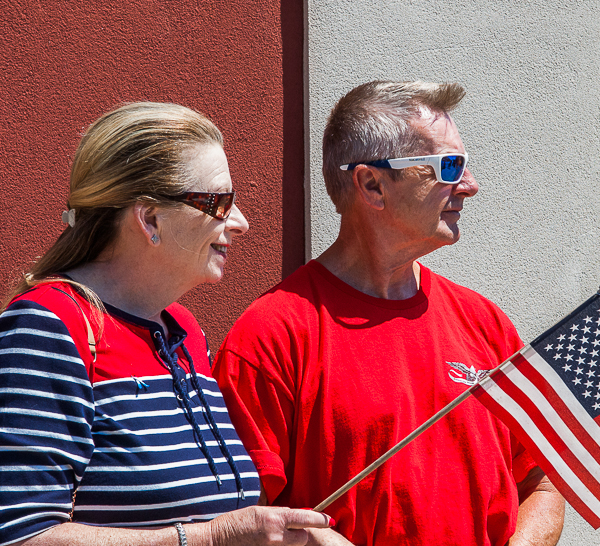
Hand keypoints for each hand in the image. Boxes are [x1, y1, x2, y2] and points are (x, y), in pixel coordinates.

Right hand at [200, 506, 332, 545]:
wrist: (218, 541)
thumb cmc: (237, 523)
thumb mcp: (259, 512)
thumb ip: (278, 515)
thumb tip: (294, 516)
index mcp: (274, 518)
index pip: (305, 518)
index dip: (319, 519)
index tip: (328, 520)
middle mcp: (276, 535)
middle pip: (303, 538)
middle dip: (300, 535)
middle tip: (288, 532)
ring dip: (289, 543)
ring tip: (272, 538)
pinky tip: (266, 543)